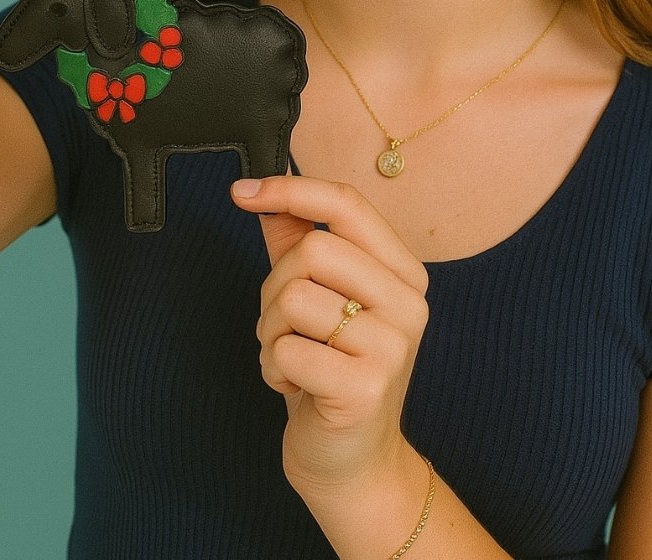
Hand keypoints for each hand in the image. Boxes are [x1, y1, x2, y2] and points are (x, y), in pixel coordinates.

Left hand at [231, 175, 429, 499]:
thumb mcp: (318, 296)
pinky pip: (287, 349)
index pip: (348, 204)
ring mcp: (392, 346)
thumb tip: (262, 190)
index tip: (242, 192)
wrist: (352, 461)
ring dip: (271, 332)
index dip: (290, 190)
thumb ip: (295, 239)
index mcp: (402, 271)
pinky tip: (296, 384)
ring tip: (292, 356)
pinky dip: (273, 367)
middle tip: (284, 325)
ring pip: (294, 299)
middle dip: (274, 288)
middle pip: (312, 251)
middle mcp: (409, 303)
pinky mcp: (365, 387)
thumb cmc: (330, 370)